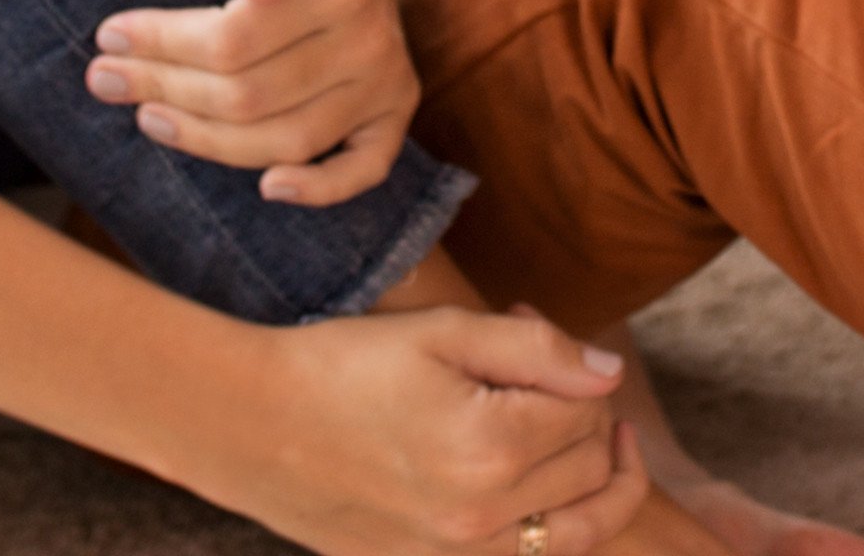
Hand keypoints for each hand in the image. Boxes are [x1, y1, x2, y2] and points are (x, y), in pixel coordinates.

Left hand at [97, 0, 419, 202]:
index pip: (233, 38)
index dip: (163, 44)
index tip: (108, 34)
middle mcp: (371, 39)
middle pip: (248, 95)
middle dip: (164, 90)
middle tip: (103, 78)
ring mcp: (385, 81)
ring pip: (285, 140)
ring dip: (206, 140)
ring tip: (146, 117)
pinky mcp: (392, 111)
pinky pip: (365, 169)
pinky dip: (320, 190)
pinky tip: (266, 189)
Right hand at [224, 300, 650, 555]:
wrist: (253, 425)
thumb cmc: (346, 365)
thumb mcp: (443, 333)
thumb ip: (539, 350)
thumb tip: (609, 375)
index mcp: (492, 447)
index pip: (589, 412)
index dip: (578, 367)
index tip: (534, 330)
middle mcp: (482, 515)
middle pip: (589, 469)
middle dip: (587, 415)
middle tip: (546, 373)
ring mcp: (455, 554)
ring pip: (575, 533)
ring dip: (597, 486)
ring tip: (600, 446)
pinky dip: (553, 531)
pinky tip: (542, 492)